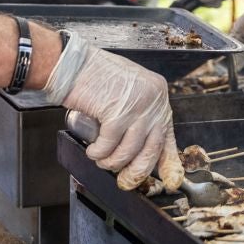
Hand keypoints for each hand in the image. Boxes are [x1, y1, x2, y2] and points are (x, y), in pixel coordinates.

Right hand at [43, 34, 179, 183]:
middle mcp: (153, 99)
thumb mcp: (129, 93)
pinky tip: (93, 151)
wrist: (73, 63)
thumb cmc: (96, 77)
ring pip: (129, 151)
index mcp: (158, 95)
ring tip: (101, 159)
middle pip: (152, 148)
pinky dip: (99, 153)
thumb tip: (141, 149)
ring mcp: (136, 106)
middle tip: (125, 180)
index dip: (168, 161)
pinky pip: (108, 146)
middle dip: (136, 170)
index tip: (170, 180)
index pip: (168, 134)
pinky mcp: (116, 112)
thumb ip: (138, 115)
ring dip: (112, 161)